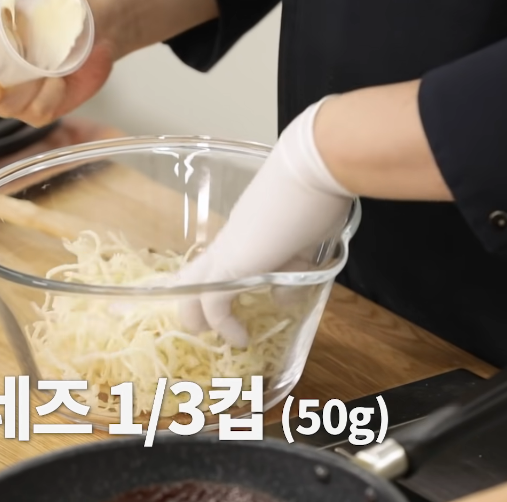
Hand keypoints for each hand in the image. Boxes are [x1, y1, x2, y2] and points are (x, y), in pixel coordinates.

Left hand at [174, 98, 355, 347]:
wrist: (314, 168)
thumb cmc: (316, 195)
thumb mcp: (306, 245)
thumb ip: (291, 272)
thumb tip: (280, 297)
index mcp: (243, 235)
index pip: (218, 263)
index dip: (216, 285)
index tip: (230, 308)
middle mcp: (228, 243)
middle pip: (190, 276)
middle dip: (190, 305)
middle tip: (204, 328)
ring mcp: (226, 251)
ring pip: (190, 289)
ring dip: (197, 317)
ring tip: (214, 337)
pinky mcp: (232, 263)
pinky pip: (213, 301)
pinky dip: (222, 324)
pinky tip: (239, 337)